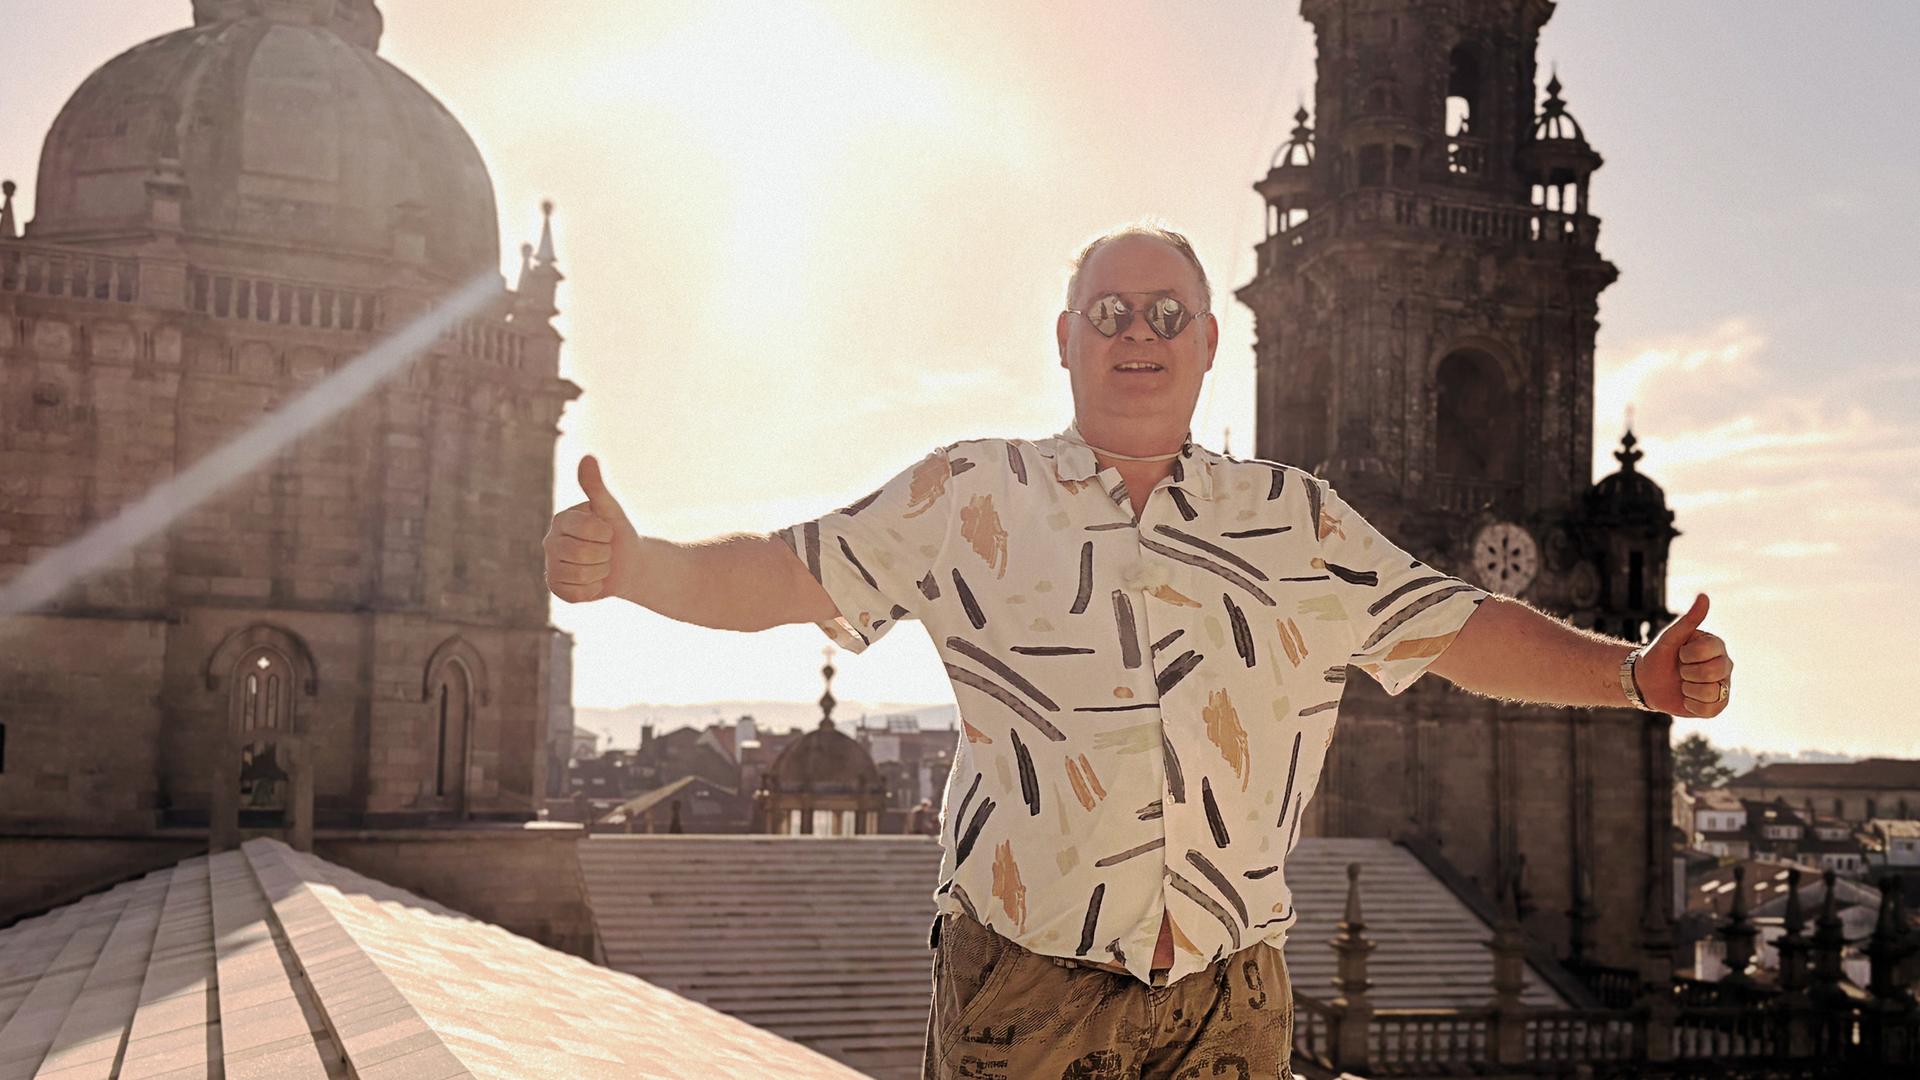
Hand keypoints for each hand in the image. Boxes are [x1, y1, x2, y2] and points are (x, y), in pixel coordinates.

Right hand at [543, 455, 639, 603]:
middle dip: (603, 555)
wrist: (626, 564)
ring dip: (600, 572)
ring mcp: (550, 566)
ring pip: (580, 575)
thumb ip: (596, 487)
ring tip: (600, 565)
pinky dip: (593, 589)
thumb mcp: (610, 510)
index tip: (607, 532)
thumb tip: (587, 457)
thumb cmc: (617, 533)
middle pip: (580, 554)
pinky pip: (577, 594)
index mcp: (561, 519)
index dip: (605, 534)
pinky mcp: (556, 588)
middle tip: (604, 551)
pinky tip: (593, 581)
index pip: (586, 529)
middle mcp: (549, 541)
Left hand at [1637, 593, 1732, 716]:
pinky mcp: (1717, 705)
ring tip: (1683, 684)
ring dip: (1688, 689)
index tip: (1680, 653)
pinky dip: (1691, 704)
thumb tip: (1704, 596)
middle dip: (1687, 672)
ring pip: (1711, 692)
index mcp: (1716, 645)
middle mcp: (1725, 665)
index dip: (1687, 655)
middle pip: (1713, 672)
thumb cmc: (1660, 655)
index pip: (1708, 651)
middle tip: (1681, 670)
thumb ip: (1689, 619)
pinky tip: (1686, 698)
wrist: (1647, 681)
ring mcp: (1723, 686)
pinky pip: (1709, 709)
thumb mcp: (1670, 637)